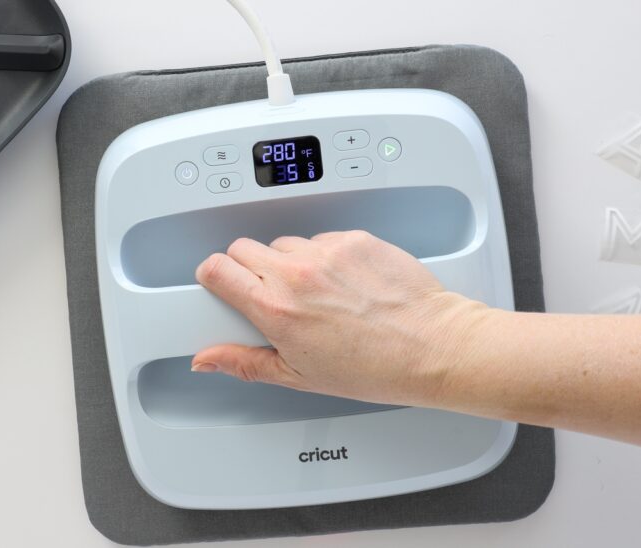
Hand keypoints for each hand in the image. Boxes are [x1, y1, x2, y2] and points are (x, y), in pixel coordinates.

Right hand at [192, 230, 486, 405]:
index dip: (213, 275)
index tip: (219, 282)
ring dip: (289, 262)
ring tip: (316, 292)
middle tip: (270, 293)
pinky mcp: (354, 238)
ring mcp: (327, 251)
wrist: (432, 345)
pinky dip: (326, 255)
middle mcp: (296, 273)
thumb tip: (208, 360)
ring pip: (285, 242)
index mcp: (275, 309)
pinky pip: (322, 238)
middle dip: (248, 267)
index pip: (217, 267)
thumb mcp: (299, 375)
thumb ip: (244, 362)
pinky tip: (344, 281)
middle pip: (243, 247)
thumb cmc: (374, 366)